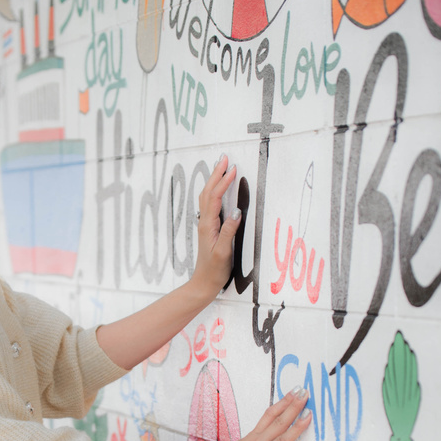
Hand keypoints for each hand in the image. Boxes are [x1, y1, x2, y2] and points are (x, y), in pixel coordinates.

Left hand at [190, 154, 239, 300]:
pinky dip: (213, 191)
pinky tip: (217, 189)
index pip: (215, 197)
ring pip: (207, 196)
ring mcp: (206, 225)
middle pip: (208, 192)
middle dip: (216, 174)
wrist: (203, 283)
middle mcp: (205, 222)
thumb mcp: (224, 251)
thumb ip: (229, 231)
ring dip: (214, 180)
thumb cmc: (214, 269)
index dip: (223, 181)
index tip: (232, 168)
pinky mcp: (209, 229)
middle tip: (224, 158)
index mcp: (208, 225)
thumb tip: (236, 211)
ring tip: (221, 167)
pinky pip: (209, 204)